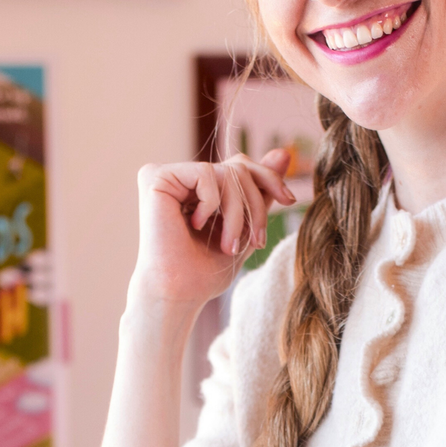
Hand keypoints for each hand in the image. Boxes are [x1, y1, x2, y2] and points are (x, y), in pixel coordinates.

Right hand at [130, 150, 294, 312]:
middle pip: (238, 168)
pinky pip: (205, 173)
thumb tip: (283, 153)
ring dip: (237, 214)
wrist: (180, 294)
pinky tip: (195, 225)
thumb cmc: (206, 271)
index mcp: (197, 188)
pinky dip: (212, 204)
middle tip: (255, 242)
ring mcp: (166, 174)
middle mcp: (181, 177)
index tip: (290, 200)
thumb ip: (259, 191)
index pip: (241, 166)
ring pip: (226, 172)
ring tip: (229, 245)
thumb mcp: (245, 227)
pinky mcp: (155, 176)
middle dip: (255, 206)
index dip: (268, 178)